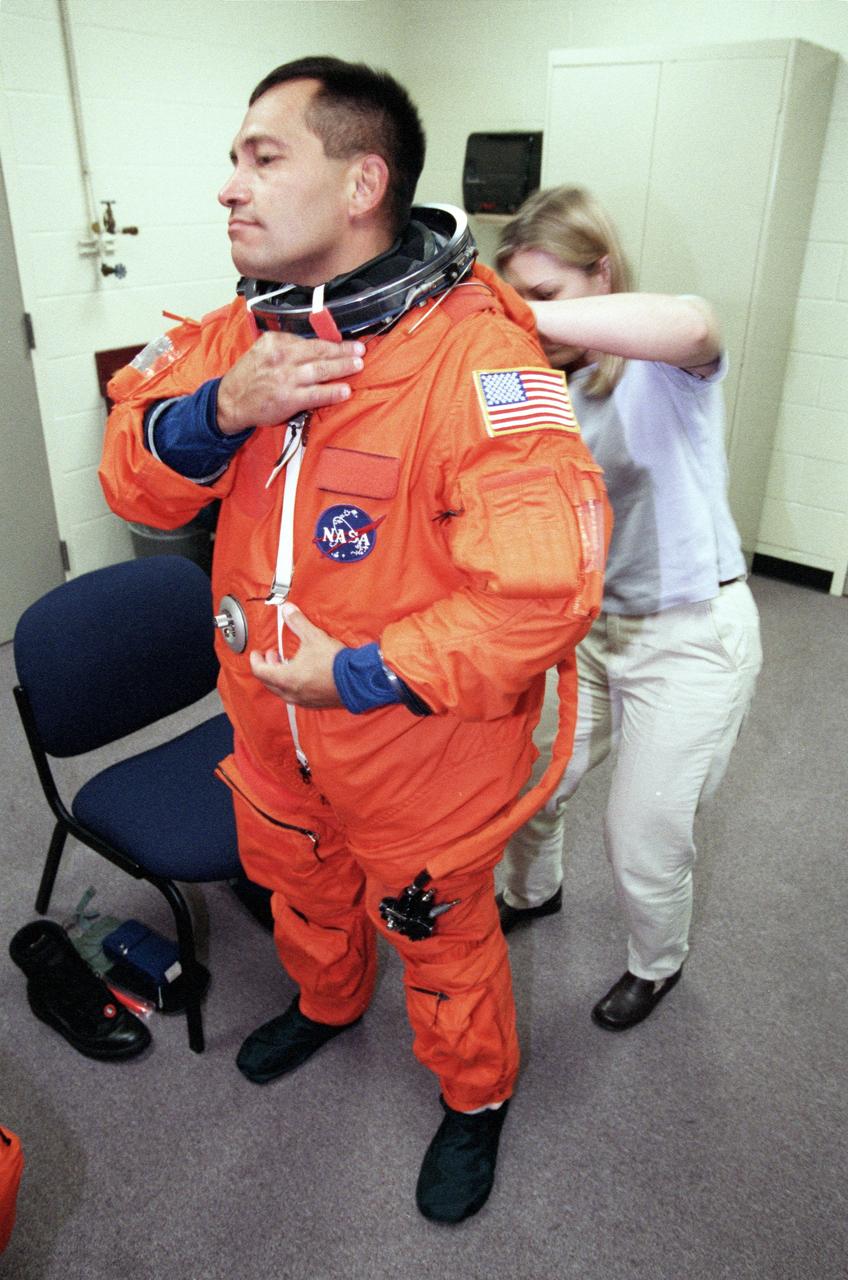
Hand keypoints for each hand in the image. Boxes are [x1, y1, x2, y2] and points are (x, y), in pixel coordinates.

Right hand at [217, 332, 364, 433]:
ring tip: (358, 365)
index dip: (331, 341)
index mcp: (275, 342)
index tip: (345, 342)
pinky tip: (345, 390)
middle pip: (319, 351)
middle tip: (360, 349)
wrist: (230, 401)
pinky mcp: (288, 399)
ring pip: (320, 370)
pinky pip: (316, 394)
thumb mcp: (262, 351)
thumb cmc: (249, 377)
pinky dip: (332, 392)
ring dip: (342, 367)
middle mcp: (281, 357)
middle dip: (342, 350)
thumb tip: (314, 346)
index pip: (309, 340)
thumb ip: (286, 347)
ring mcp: (286, 378)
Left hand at [249, 604, 343, 707]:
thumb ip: (297, 622)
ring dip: (280, 676)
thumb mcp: (314, 637)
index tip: (258, 653)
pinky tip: (302, 675)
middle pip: (268, 682)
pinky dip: (292, 684)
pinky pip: (295, 695)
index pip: (259, 671)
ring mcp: (303, 700)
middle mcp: (291, 692)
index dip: (256, 660)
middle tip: (272, 656)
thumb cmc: (335, 664)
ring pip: (281, 690)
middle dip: (268, 667)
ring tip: (287, 664)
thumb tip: (287, 611)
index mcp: (286, 678)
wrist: (357, 680)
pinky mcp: (314, 703)